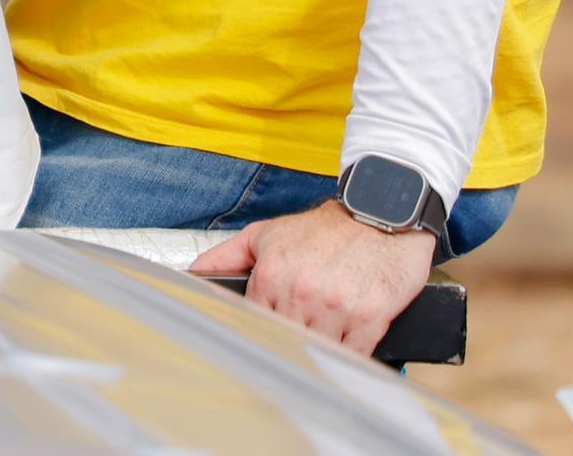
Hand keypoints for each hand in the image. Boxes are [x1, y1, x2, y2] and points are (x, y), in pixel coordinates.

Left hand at [193, 201, 435, 358]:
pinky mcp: (370, 319)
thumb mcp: (265, 234)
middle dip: (287, 339)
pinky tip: (343, 340)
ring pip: (317, 351)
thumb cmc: (324, 229)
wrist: (379, 216)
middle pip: (284, 339)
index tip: (263, 330)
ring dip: (318, 348)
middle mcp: (302, 292)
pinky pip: (352, 356)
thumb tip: (193, 276)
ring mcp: (336, 308)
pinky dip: (346, 354)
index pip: (253, 322)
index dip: (258, 327)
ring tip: (320, 332)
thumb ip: (224, 257)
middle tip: (295, 330)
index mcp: (272, 274)